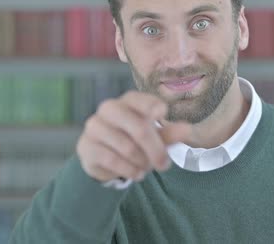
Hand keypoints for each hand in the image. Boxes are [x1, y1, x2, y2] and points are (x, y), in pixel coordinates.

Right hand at [76, 91, 191, 181]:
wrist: (106, 158)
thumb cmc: (136, 140)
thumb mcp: (156, 136)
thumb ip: (171, 133)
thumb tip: (187, 130)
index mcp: (129, 100)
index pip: (143, 100)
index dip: (154, 107)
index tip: (162, 115)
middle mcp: (109, 108)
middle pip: (139, 128)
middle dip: (156, 150)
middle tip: (165, 165)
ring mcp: (94, 126)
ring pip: (127, 147)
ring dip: (142, 162)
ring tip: (146, 168)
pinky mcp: (86, 145)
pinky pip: (112, 160)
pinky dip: (129, 170)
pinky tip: (135, 173)